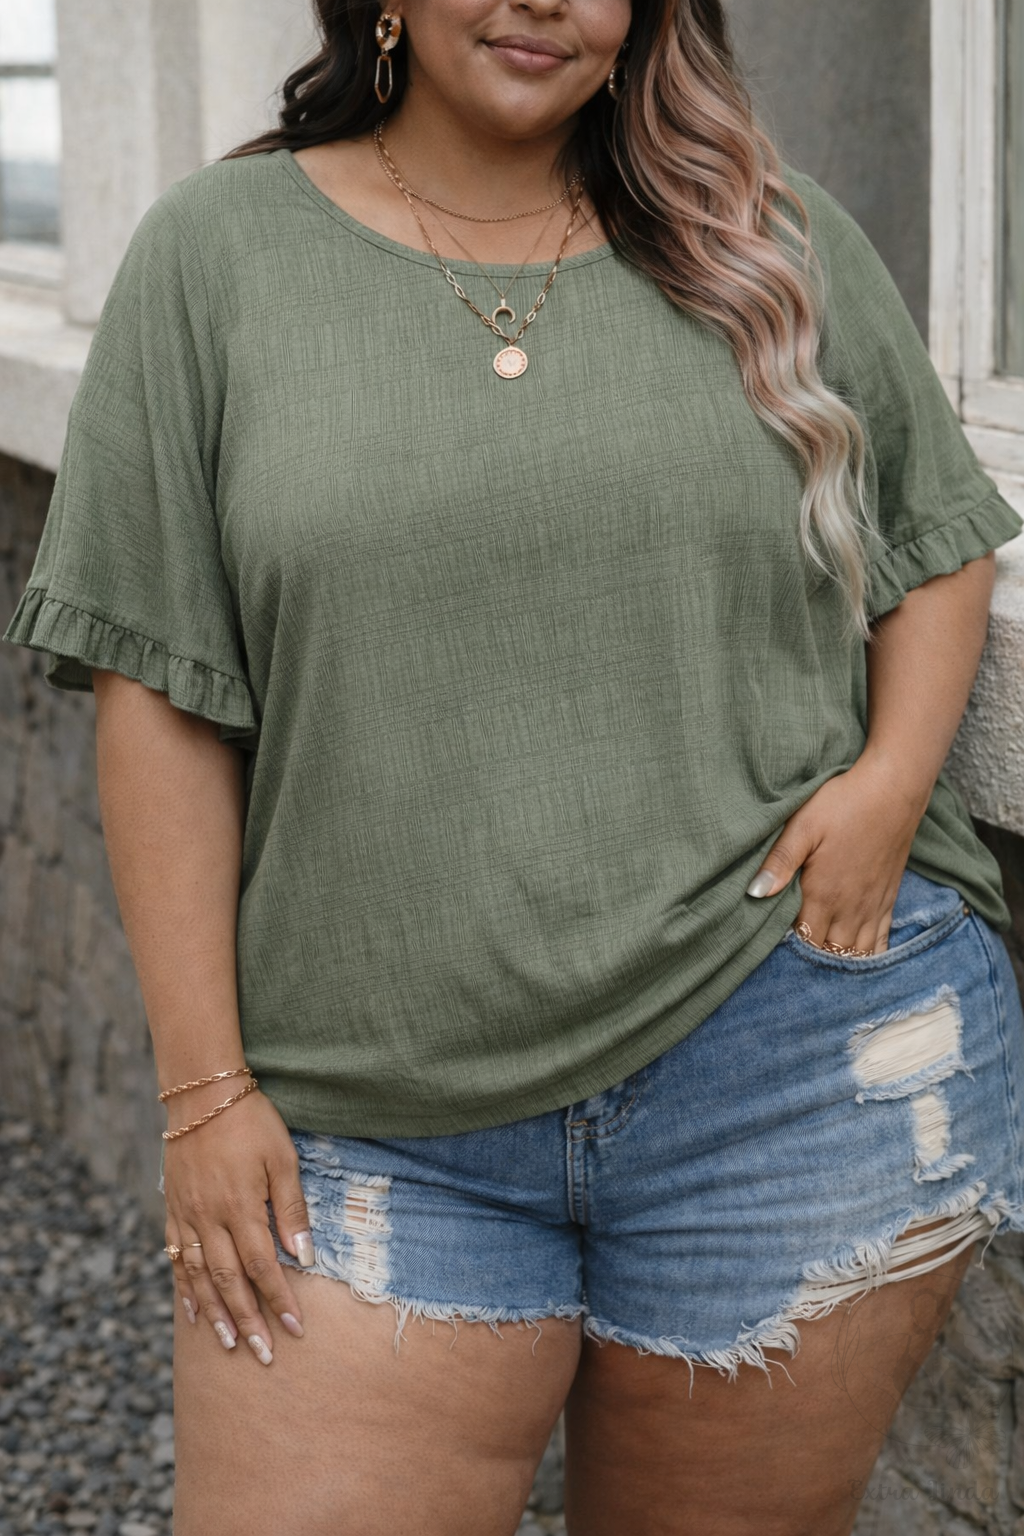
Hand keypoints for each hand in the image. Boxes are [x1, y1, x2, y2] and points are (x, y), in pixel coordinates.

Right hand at [163, 1088, 314, 1365]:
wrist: (202, 1093)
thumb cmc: (252, 1122)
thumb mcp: (283, 1158)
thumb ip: (292, 1208)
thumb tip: (306, 1254)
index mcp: (241, 1208)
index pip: (263, 1267)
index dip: (279, 1300)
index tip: (295, 1328)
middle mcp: (210, 1219)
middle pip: (230, 1281)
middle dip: (249, 1320)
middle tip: (264, 1354)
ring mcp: (187, 1215)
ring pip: (201, 1276)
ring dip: (217, 1313)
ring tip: (229, 1344)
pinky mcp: (174, 1208)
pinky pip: (177, 1256)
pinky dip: (185, 1287)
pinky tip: (193, 1310)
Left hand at [745, 753, 928, 954]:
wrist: (893, 789)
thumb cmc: (844, 803)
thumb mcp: (803, 825)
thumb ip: (780, 861)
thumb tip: (754, 892)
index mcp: (824, 894)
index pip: (803, 940)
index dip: (789, 950)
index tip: (773, 951)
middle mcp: (850, 908)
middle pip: (830, 954)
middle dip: (812, 963)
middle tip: (794, 965)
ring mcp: (872, 906)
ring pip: (857, 953)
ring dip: (840, 963)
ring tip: (822, 971)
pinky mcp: (888, 898)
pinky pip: (882, 941)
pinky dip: (869, 957)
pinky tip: (859, 963)